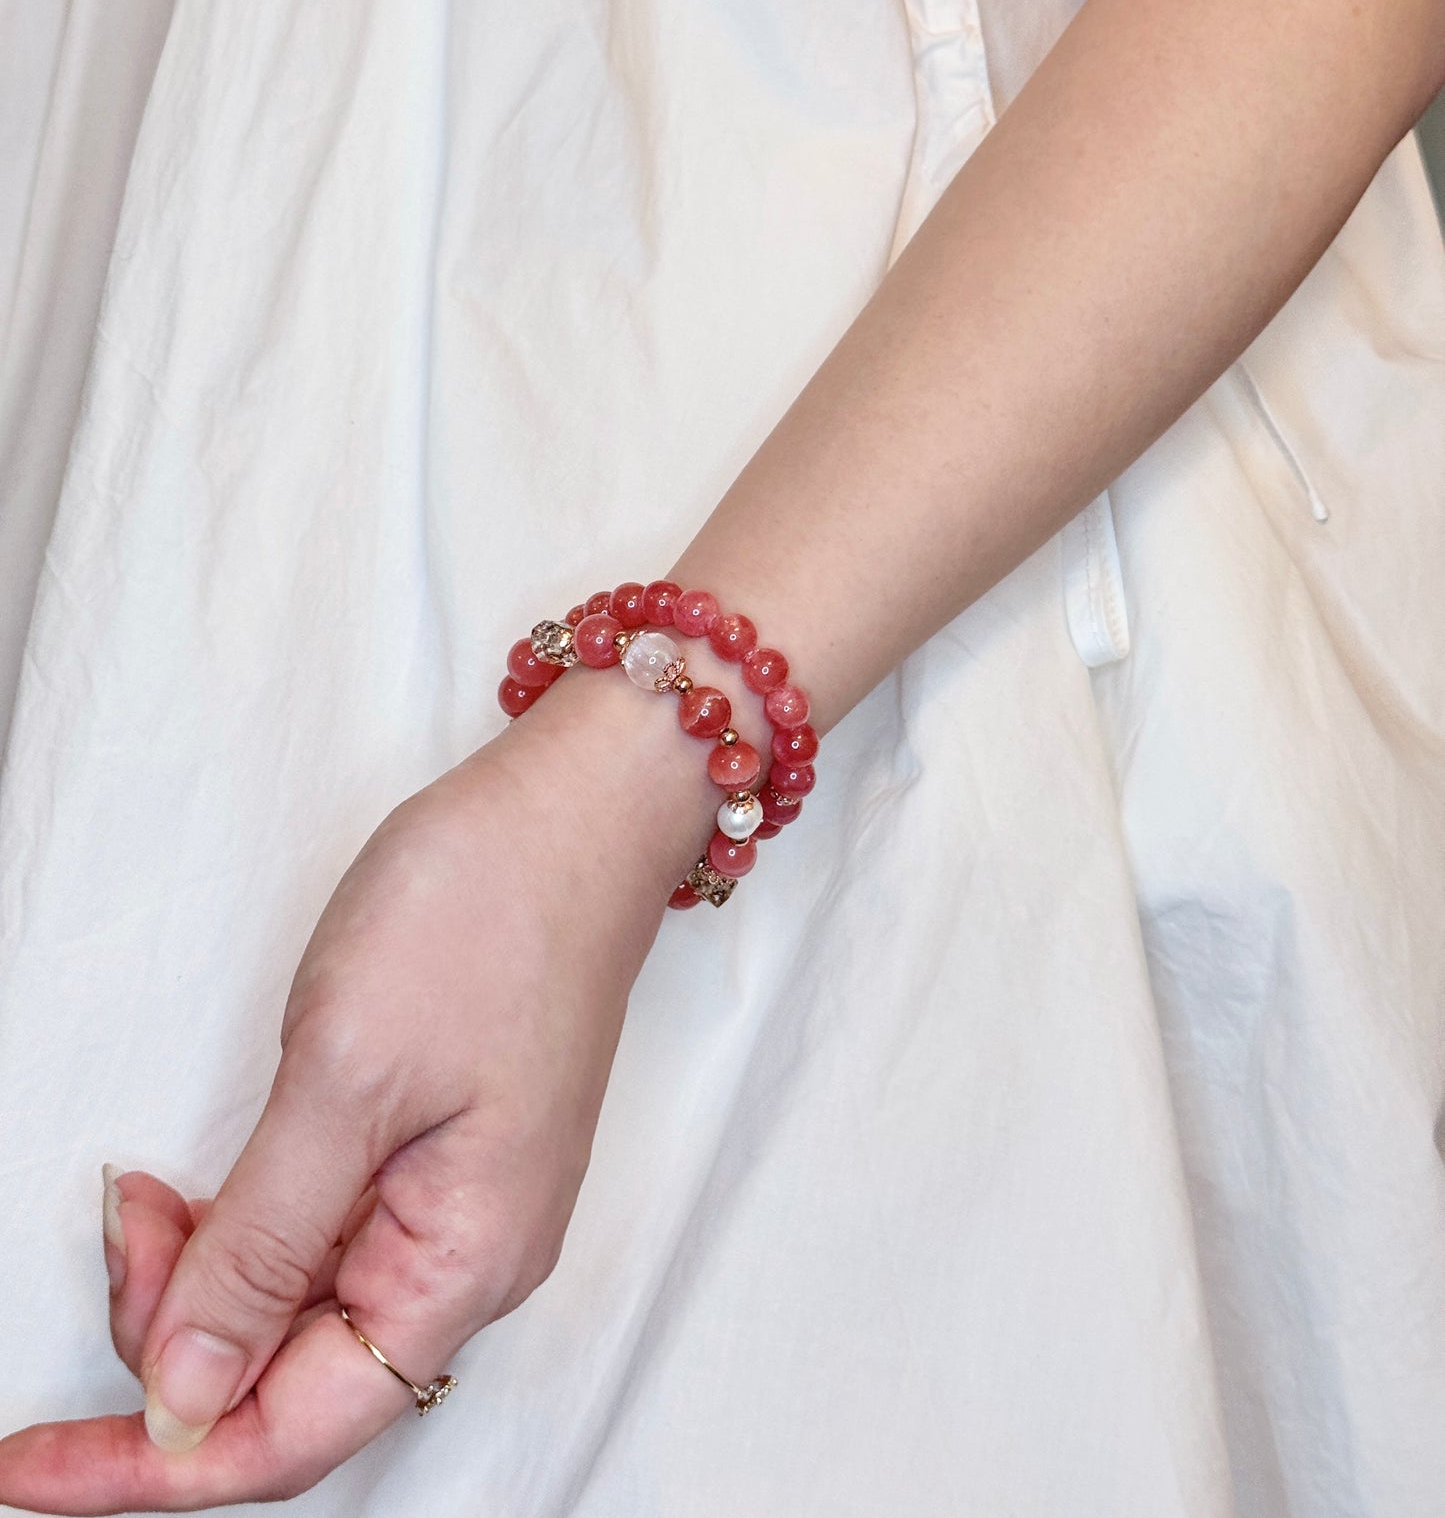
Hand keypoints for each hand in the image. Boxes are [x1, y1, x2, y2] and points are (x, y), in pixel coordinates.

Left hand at [0, 660, 719, 1511]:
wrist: (577, 805)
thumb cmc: (485, 916)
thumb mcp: (347, 1077)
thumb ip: (262, 1245)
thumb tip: (187, 1392)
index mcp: (463, 1264)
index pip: (289, 1434)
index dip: (152, 1465)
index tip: (27, 1463)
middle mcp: (469, 1259)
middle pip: (290, 1378)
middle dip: (171, 1334)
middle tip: (114, 1218)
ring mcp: (458, 1204)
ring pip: (299, 1307)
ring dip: (200, 1273)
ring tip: (145, 1188)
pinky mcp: (439, 1152)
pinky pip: (323, 1237)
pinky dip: (242, 1224)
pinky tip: (196, 1181)